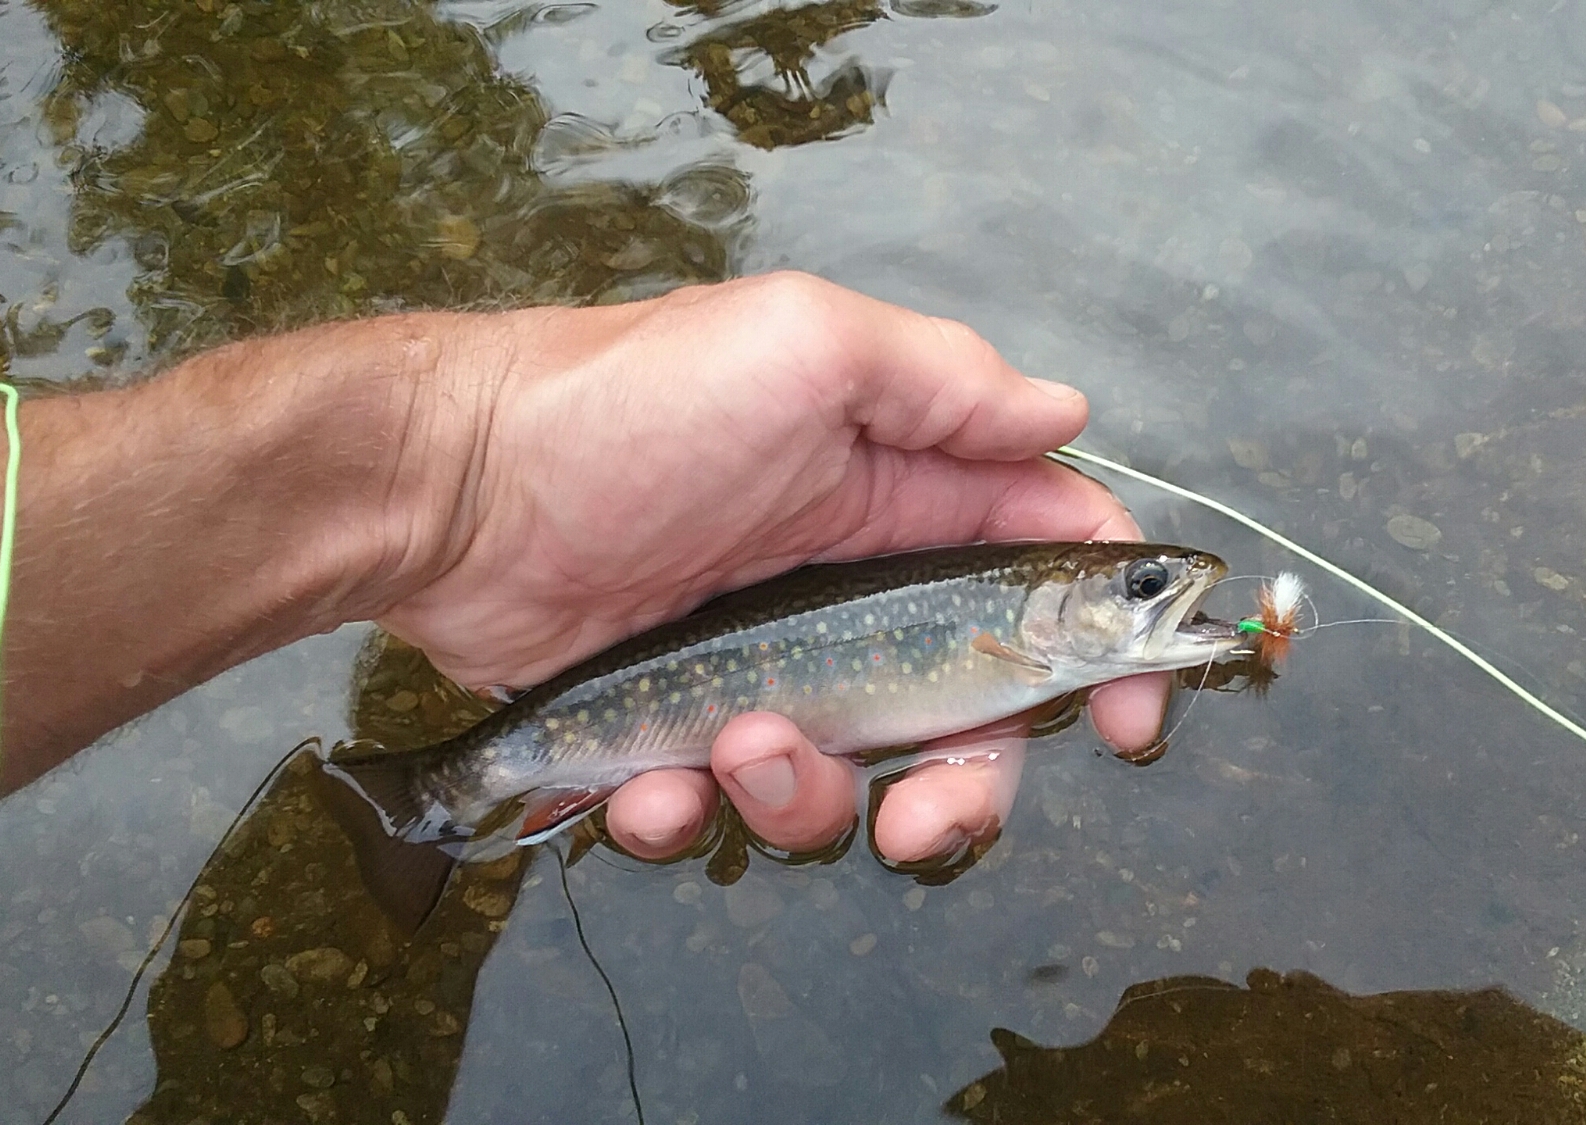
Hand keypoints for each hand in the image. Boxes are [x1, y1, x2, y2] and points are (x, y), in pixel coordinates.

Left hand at [372, 272, 1168, 862]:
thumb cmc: (629, 404)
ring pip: (852, 784)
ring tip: (734, 744)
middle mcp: (855, 589)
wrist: (451, 486)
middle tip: (922, 817)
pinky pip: (725, 810)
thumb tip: (1068, 416)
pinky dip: (695, 810)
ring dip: (808, 798)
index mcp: (905, 495)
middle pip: (971, 720)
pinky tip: (651, 774)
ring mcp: (770, 667)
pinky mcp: (683, 729)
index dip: (1109, 648)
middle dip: (966, 785)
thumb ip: (943, 382)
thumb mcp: (802, 346)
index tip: (1134, 720)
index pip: (1049, 571)